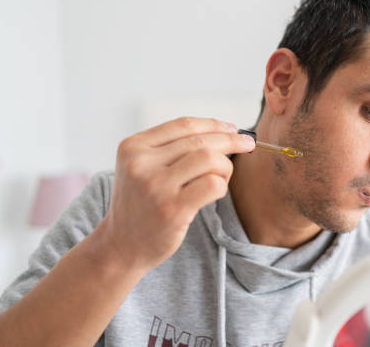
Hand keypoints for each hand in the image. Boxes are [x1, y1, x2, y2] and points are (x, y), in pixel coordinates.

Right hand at [100, 117, 254, 272]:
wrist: (122, 246)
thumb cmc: (141, 204)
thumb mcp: (142, 168)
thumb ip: (171, 148)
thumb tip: (223, 130)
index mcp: (133, 147)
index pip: (183, 125)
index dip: (213, 124)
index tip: (232, 128)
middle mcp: (141, 163)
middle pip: (200, 140)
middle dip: (230, 140)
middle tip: (247, 144)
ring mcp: (156, 186)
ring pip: (210, 159)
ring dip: (225, 166)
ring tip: (220, 178)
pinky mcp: (172, 209)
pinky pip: (213, 184)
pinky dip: (222, 185)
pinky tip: (215, 193)